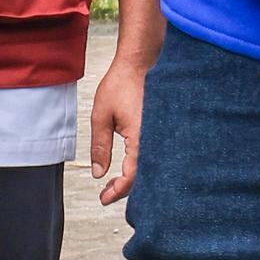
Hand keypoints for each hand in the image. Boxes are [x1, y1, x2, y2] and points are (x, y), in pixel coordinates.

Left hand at [86, 52, 151, 204]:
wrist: (141, 62)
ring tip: (115, 183)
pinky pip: (154, 155)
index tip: (103, 197)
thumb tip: (98, 173)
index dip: (117, 191)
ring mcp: (161, 134)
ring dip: (134, 179)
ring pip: (151, 168)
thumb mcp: (101, 115)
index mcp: (141, 137)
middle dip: (125, 189)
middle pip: (144, 177)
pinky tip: (130, 166)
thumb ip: (99, 146)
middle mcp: (155, 139)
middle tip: (107, 193)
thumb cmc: (122, 84)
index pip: (132, 176)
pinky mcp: (162, 130)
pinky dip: (142, 166)